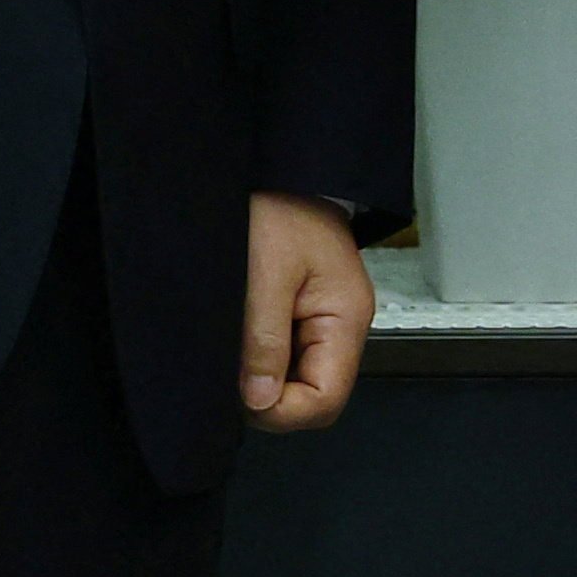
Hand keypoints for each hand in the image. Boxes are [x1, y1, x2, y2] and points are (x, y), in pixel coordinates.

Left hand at [239, 192, 372, 430]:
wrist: (277, 166)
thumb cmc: (276, 208)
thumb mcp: (264, 275)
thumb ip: (264, 342)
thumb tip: (260, 402)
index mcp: (346, 317)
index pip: (326, 398)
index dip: (284, 411)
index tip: (243, 397)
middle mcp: (342, 325)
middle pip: (314, 394)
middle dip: (271, 397)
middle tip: (230, 374)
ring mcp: (323, 320)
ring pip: (298, 379)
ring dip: (262, 376)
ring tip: (232, 351)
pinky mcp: (302, 313)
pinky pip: (286, 355)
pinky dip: (260, 357)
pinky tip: (239, 339)